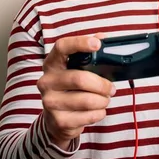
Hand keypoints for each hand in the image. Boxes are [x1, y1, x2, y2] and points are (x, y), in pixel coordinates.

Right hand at [37, 33, 115, 149]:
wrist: (56, 120)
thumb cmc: (71, 89)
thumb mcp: (77, 69)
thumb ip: (90, 54)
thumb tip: (103, 38)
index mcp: (52, 63)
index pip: (62, 47)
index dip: (80, 43)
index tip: (97, 44)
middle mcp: (47, 81)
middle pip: (80, 79)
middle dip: (102, 84)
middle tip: (111, 88)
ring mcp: (50, 102)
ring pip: (87, 100)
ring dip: (103, 100)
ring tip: (105, 99)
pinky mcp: (58, 120)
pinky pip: (88, 116)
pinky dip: (99, 113)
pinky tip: (97, 111)